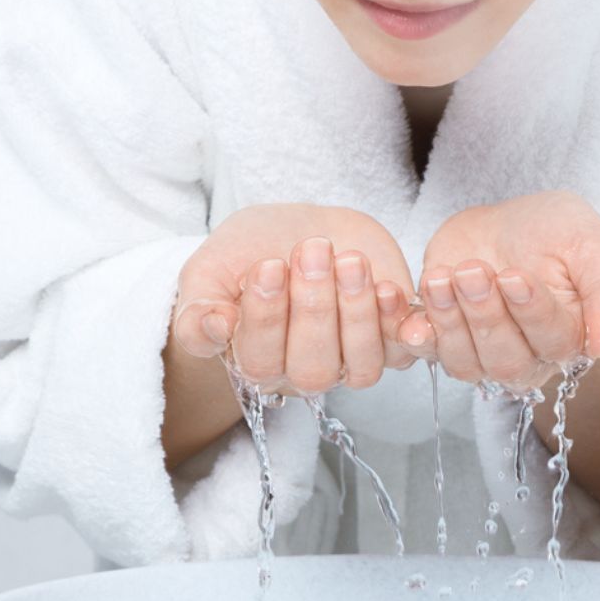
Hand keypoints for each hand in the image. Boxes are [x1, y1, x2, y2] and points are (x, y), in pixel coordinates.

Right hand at [173, 204, 416, 394]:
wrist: (300, 229)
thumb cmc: (250, 252)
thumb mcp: (208, 272)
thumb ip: (197, 308)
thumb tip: (214, 329)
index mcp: (255, 361)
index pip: (261, 361)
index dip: (267, 317)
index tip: (268, 264)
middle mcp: (303, 371)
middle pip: (313, 369)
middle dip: (314, 309)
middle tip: (310, 250)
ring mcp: (350, 360)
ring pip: (361, 366)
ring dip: (357, 313)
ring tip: (348, 260)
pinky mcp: (390, 341)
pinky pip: (401, 352)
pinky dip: (397, 323)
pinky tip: (386, 286)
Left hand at [399, 191, 599, 389]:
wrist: (512, 222)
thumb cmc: (560, 235)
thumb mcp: (597, 248)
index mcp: (571, 339)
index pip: (553, 340)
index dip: (531, 312)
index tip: (514, 276)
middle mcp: (527, 357)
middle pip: (505, 358)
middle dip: (486, 314)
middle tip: (473, 271)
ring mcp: (482, 352)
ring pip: (464, 361)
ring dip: (449, 320)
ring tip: (442, 278)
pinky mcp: (444, 337)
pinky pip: (427, 350)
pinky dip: (414, 332)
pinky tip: (407, 310)